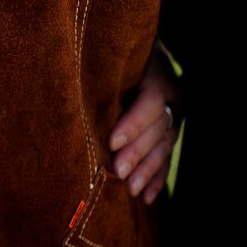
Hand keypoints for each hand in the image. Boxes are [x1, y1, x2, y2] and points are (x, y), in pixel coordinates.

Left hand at [106, 50, 180, 203]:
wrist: (136, 49)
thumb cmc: (112, 53)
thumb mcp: (112, 58)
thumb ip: (102, 74)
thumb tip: (71, 93)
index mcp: (158, 74)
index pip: (151, 102)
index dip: (134, 123)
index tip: (112, 142)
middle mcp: (173, 95)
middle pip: (159, 128)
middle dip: (138, 152)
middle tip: (119, 172)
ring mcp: (175, 115)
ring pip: (164, 145)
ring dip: (148, 170)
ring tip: (133, 189)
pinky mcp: (171, 132)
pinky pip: (167, 157)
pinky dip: (157, 178)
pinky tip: (148, 198)